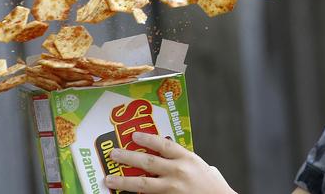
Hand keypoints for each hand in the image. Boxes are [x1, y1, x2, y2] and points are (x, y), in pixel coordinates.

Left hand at [104, 132, 236, 193]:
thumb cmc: (214, 186)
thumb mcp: (202, 167)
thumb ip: (185, 161)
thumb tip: (168, 154)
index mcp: (188, 159)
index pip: (164, 145)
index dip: (147, 139)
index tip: (134, 135)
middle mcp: (178, 172)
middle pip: (148, 163)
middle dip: (128, 157)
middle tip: (113, 153)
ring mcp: (172, 190)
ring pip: (142, 184)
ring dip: (123, 182)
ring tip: (110, 180)